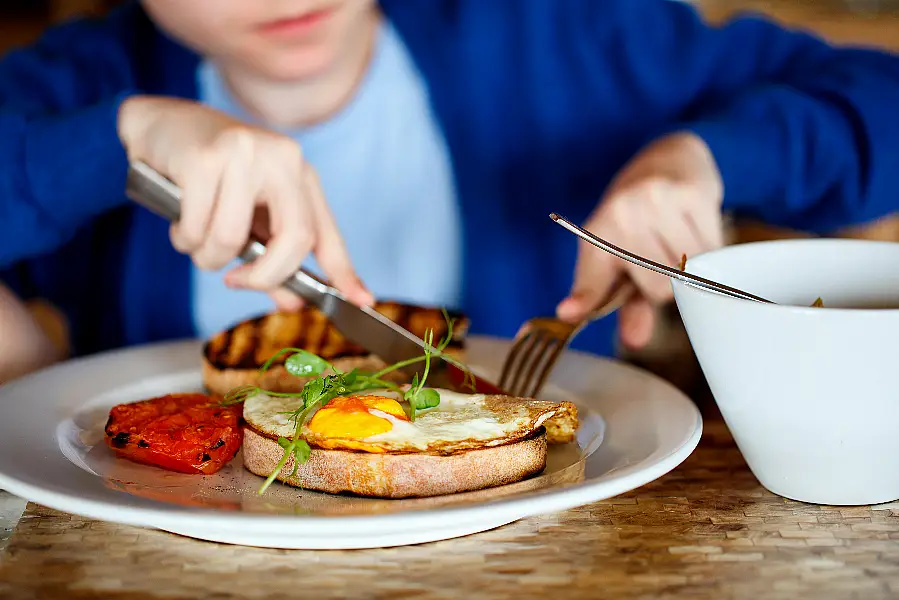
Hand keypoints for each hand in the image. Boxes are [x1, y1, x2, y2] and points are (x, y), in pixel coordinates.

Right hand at [117, 96, 372, 310]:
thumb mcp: (249, 217)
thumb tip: (293, 303)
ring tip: (195, 234)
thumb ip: (272, 257)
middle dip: (264, 277)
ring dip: (206, 255)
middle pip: (294, 240)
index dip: (344, 271)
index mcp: (299, 173)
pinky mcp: (203, 157)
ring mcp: (244, 153)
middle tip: (236, 282)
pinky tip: (178, 216)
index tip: (363, 301)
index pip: (325, 232)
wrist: (161, 125)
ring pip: (231, 239)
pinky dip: (183, 237)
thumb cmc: (209, 175)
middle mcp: (281, 158)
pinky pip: (196, 227)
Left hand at [556, 132, 724, 349]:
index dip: (583, 300)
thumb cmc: (639, 219)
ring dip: (694, 266)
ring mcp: (656, 200)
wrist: (668, 159)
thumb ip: (626, 303)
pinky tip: (697, 228)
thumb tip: (634, 342)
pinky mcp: (692, 193)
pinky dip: (712, 247)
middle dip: (668, 284)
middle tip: (663, 257)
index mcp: (597, 234)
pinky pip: (713, 247)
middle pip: (660, 289)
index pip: (594, 280)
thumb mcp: (621, 258)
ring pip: (689, 270)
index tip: (567, 313)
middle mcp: (621, 214)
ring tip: (679, 239)